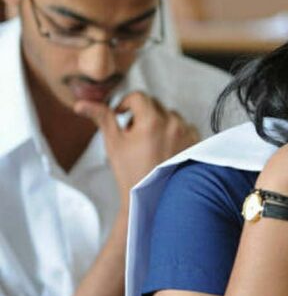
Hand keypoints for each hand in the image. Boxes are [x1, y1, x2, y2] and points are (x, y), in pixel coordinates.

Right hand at [75, 92, 199, 203]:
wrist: (153, 198)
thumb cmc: (132, 173)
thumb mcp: (114, 143)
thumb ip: (102, 118)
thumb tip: (81, 104)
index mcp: (153, 121)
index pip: (139, 96)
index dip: (126, 104)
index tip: (121, 116)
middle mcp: (174, 124)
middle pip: (155, 105)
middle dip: (142, 115)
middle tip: (134, 136)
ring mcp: (188, 134)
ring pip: (171, 116)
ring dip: (160, 123)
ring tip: (151, 145)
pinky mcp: (197, 144)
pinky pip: (186, 128)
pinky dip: (176, 133)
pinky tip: (166, 150)